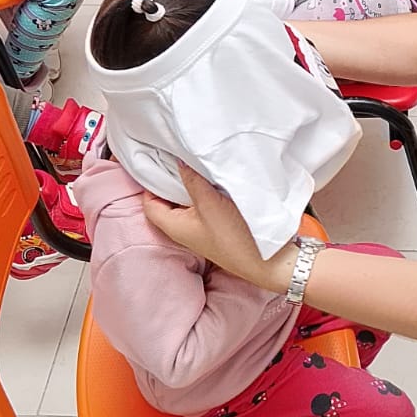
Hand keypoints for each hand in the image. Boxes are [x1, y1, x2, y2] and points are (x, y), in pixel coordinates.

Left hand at [143, 165, 295, 291]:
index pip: (150, 203)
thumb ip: (192, 180)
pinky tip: (215, 179)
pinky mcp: (216, 226)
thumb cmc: (234, 236)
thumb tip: (178, 161)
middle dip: (172, 180)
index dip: (150, 183)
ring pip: (187, 201)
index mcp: (174, 226)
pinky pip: (203, 205)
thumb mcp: (209, 203)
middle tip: (179, 157)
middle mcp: (184, 228)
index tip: (160, 161)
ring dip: (191, 184)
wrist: (267, 260)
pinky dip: (205, 191)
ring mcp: (201, 227)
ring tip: (196, 164)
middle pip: (168, 201)